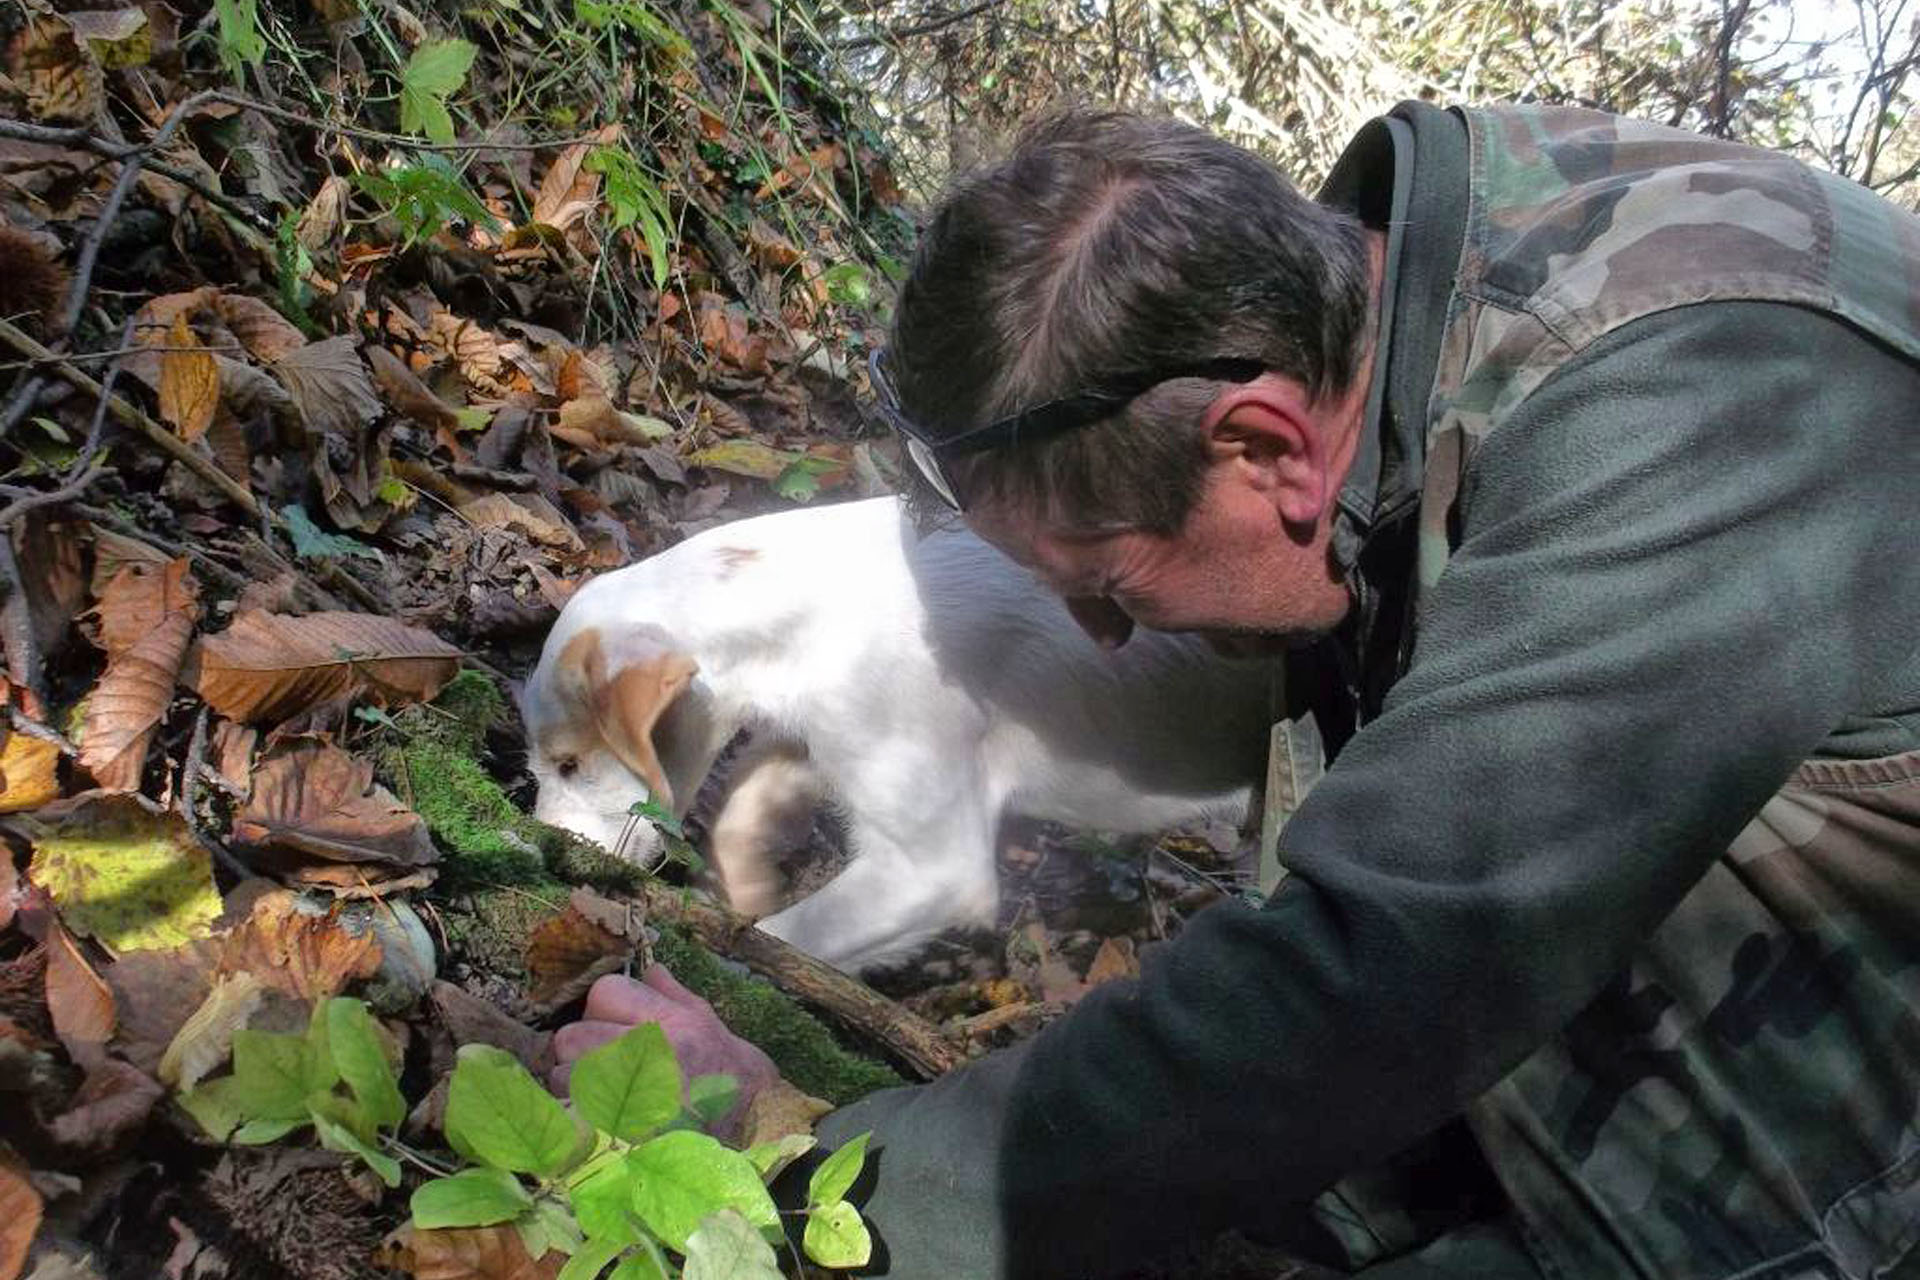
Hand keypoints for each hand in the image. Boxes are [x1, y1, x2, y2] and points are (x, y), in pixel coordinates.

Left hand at [551, 966, 780, 1132]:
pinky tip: (597, 1117)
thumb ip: (673, 996)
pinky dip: (575, 1116)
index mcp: (670, 1021)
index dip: (602, 1009)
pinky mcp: (617, 1132)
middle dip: (580, 1049)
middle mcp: (648, 1053)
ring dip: (573, 1085)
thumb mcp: (709, 1025)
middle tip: (601, 1063)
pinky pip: (570, 1114)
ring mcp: (628, 1095)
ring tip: (599, 1093)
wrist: (752, 1128)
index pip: (604, 993)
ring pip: (563, 1077)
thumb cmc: (731, 1074)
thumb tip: (650, 970)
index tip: (613, 1028)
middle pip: (571, 1036)